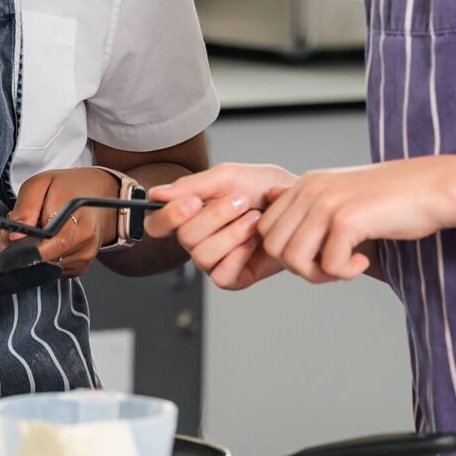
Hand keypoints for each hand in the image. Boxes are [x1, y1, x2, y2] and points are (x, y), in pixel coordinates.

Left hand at [2, 167, 121, 278]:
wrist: (99, 193)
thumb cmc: (68, 187)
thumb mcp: (40, 184)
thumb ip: (25, 208)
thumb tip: (15, 237)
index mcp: (75, 215)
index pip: (49, 243)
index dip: (25, 245)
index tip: (14, 238)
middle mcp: (84, 237)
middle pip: (45, 258)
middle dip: (26, 249)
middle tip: (21, 233)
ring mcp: (86, 254)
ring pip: (48, 266)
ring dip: (37, 254)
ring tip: (39, 233)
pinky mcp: (82, 265)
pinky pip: (55, 270)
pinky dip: (47, 259)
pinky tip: (49, 242)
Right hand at [146, 164, 294, 290]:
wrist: (300, 204)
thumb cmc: (264, 188)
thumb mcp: (229, 177)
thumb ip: (193, 186)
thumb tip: (156, 195)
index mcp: (189, 215)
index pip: (157, 224)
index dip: (170, 216)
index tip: (194, 201)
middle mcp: (197, 240)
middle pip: (184, 238)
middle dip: (215, 216)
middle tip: (241, 200)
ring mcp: (214, 260)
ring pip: (202, 256)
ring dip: (232, 233)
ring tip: (253, 218)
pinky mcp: (234, 278)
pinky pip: (221, 276)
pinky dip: (239, 255)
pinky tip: (255, 241)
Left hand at [257, 157, 455, 282]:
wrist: (434, 188)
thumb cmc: (393, 199)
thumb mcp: (344, 196)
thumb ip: (310, 207)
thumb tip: (274, 216)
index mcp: (306, 184)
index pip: (266, 229)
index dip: (287, 252)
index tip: (318, 255)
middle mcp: (310, 190)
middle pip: (273, 246)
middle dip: (299, 267)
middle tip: (332, 266)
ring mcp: (326, 203)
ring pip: (293, 259)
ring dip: (320, 274)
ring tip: (346, 267)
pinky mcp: (347, 220)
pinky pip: (328, 265)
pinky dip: (345, 273)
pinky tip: (363, 262)